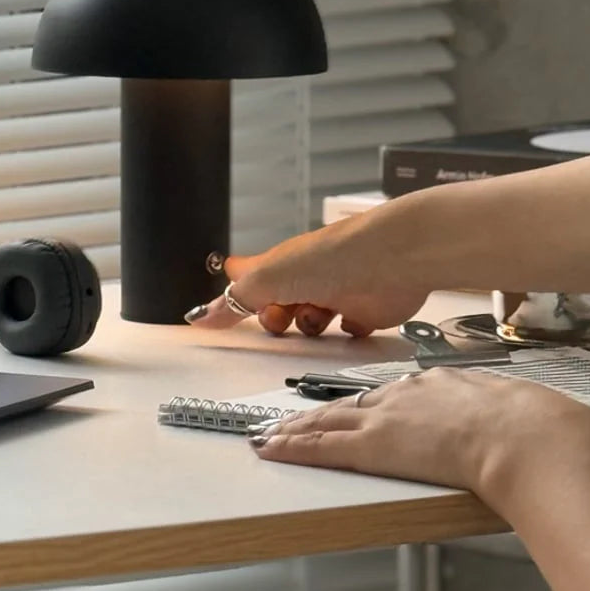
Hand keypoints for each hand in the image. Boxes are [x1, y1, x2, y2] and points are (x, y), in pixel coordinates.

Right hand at [185, 211, 430, 337]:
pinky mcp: (361, 311)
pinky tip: (348, 322)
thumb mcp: (267, 280)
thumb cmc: (330, 257)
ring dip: (308, 327)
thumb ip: (234, 302)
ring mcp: (332, 293)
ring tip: (318, 317)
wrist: (391, 261)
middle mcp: (304, 277)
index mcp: (277, 264)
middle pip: (276, 307)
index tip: (223, 304)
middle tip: (279, 317)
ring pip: (308, 322)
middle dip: (273, 319)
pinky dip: (344, 332)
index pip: (246, 275)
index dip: (235, 288)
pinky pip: (345, 332)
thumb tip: (198, 317)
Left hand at [249, 368, 589, 515]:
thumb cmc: (527, 425)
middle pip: (342, 407)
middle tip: (280, 420)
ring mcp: (384, 421)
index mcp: (430, 385)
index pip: (377, 399)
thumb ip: (477, 410)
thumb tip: (481, 417)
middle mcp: (399, 397)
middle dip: (308, 416)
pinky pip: (324, 446)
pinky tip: (273, 447)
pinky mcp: (375, 447)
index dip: (350, 408)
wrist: (524, 436)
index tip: (335, 413)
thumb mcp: (500, 406)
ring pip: (324, 424)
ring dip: (292, 431)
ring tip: (267, 434)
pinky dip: (294, 447)